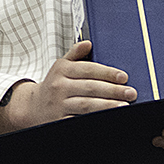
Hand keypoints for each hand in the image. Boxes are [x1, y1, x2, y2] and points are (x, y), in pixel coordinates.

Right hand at [0, 40, 135, 133]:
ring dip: (107, 106)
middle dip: (113, 90)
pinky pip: (80, 120)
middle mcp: (59, 87)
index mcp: (62, 70)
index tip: (123, 77)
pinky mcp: (60, 121)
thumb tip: (88, 43)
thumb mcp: (60, 66)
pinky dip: (94, 120)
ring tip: (124, 106)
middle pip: (90, 88)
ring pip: (87, 105)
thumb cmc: (53, 85)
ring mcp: (59, 105)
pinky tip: (108, 120)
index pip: (88, 69)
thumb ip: (74, 54)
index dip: (107, 73)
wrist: (32, 108)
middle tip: (131, 93)